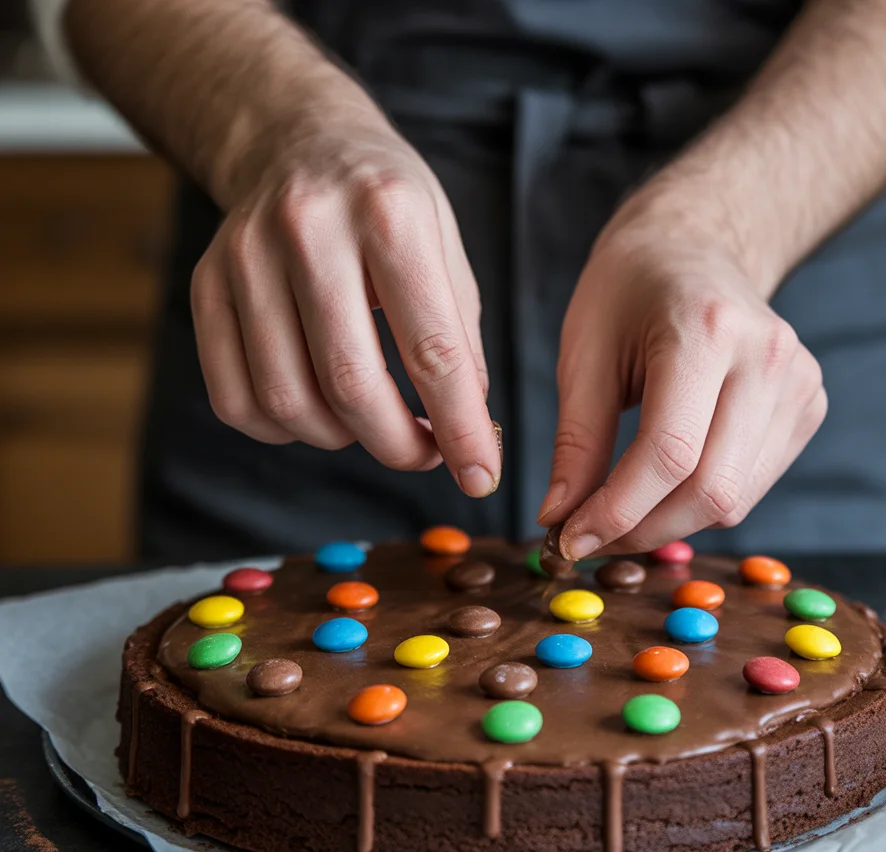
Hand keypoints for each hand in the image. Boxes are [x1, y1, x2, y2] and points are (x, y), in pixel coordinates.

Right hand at [190, 98, 500, 496]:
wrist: (297, 141)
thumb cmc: (385, 204)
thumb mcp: (445, 248)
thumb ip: (459, 337)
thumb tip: (465, 429)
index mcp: (388, 215)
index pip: (431, 350)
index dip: (460, 429)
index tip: (480, 476)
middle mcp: (309, 230)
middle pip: (350, 384)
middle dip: (397, 446)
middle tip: (423, 454)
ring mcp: (245, 258)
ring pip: (287, 401)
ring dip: (340, 438)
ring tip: (369, 419)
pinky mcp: (205, 286)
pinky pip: (235, 400)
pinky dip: (282, 429)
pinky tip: (315, 409)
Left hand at [537, 183, 826, 556]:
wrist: (694, 250)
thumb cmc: (626, 293)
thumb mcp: (582, 355)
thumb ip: (575, 443)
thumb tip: (560, 521)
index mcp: (707, 329)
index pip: (669, 453)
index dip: (615, 511)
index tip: (567, 539)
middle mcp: (767, 357)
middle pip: (710, 490)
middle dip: (642, 530)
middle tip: (588, 537)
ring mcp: (799, 384)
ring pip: (733, 500)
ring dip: (669, 524)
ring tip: (619, 510)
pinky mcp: (808, 407)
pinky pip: (750, 487)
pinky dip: (699, 503)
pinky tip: (664, 482)